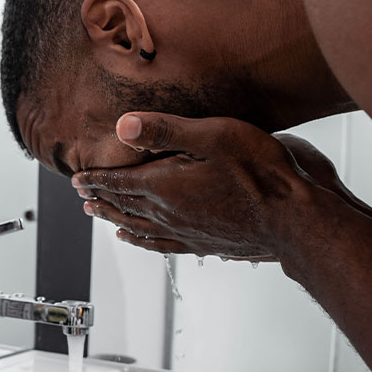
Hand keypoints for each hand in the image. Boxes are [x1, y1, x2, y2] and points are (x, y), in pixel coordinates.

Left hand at [71, 113, 322, 260]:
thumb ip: (166, 131)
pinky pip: (159, 244)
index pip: (119, 182)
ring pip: (136, 227)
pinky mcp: (202, 243)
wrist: (294, 220)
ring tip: (97, 215)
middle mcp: (169, 213)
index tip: (77, 179)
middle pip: (122, 205)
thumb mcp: (213, 136)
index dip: (96, 179)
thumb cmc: (262, 174)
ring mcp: (185, 231)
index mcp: (165, 187)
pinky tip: (136, 240)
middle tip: (81, 194)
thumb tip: (122, 126)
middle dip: (99, 197)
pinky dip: (140, 241)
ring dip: (113, 218)